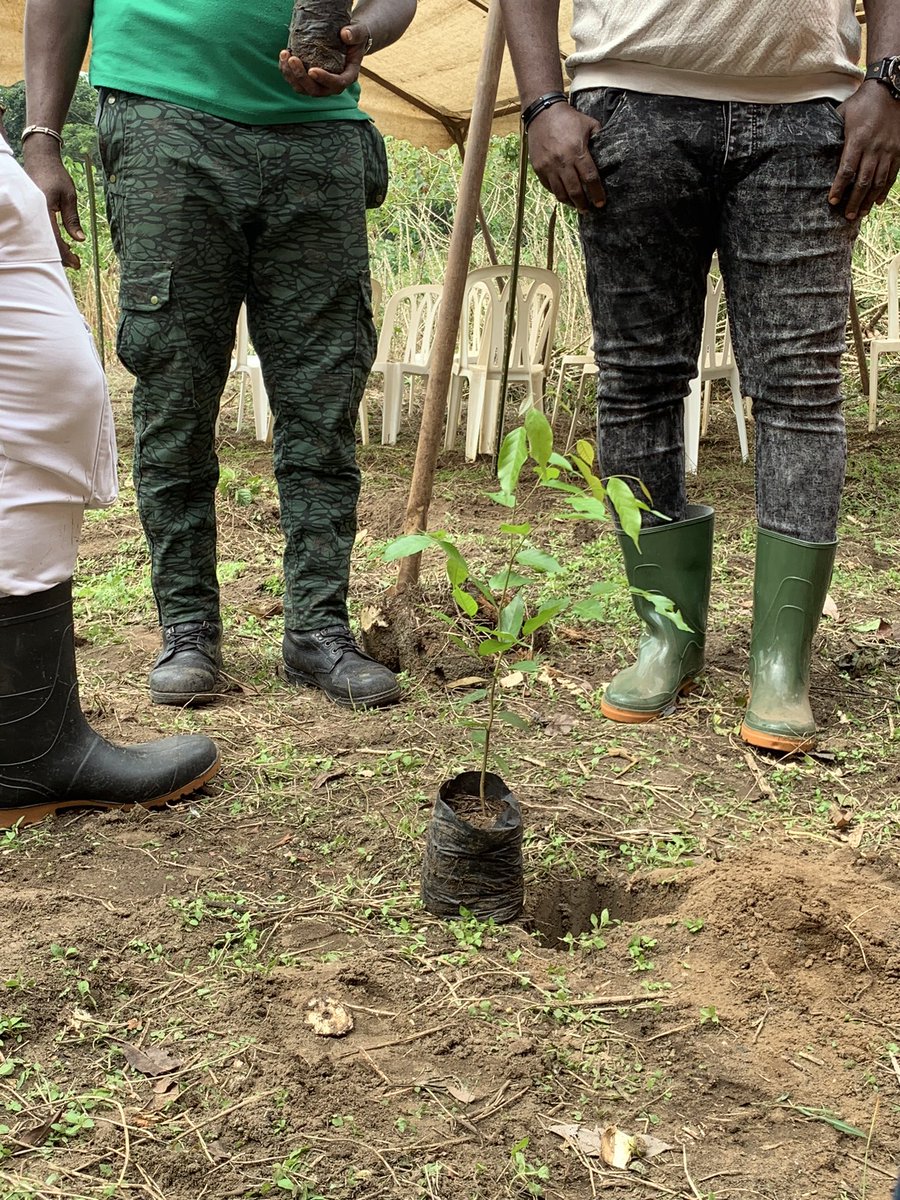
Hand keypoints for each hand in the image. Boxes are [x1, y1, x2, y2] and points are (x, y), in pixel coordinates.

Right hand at [23, 144, 83, 267]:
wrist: (40, 159)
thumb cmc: (56, 175)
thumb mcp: (69, 197)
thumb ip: (72, 219)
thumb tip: (80, 240)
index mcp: (42, 209)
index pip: (53, 239)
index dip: (64, 254)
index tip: (77, 263)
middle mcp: (33, 213)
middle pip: (45, 243)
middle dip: (60, 256)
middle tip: (75, 263)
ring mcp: (30, 213)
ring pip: (41, 239)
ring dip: (55, 249)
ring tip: (71, 255)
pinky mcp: (31, 213)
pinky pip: (40, 231)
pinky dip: (50, 240)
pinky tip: (62, 243)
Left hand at [279, 22, 370, 96]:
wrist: (348, 42)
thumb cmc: (355, 38)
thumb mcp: (359, 33)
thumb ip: (355, 33)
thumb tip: (345, 34)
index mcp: (348, 76)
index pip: (338, 84)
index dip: (325, 79)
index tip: (312, 70)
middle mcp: (333, 85)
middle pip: (316, 91)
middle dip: (302, 77)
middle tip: (293, 59)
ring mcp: (320, 85)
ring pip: (303, 89)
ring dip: (291, 76)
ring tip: (285, 56)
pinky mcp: (310, 81)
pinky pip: (296, 82)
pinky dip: (287, 72)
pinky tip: (283, 56)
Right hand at [526, 103, 604, 212]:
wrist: (542, 112)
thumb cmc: (568, 118)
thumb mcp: (588, 124)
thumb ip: (599, 138)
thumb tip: (607, 152)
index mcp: (577, 151)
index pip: (590, 178)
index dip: (596, 193)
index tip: (601, 203)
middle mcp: (562, 161)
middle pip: (575, 191)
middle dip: (583, 204)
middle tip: (588, 209)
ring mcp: (549, 166)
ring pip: (560, 193)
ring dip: (570, 203)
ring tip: (576, 206)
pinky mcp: (538, 168)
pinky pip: (549, 187)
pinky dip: (557, 193)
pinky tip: (564, 195)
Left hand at [829, 82, 899, 220]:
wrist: (892, 90)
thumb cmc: (863, 102)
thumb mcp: (843, 113)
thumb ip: (832, 130)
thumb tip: (815, 144)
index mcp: (858, 140)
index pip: (847, 170)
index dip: (839, 187)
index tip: (832, 201)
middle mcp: (874, 148)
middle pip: (863, 181)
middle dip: (854, 201)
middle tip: (847, 216)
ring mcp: (888, 150)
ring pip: (879, 181)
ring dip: (869, 200)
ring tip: (861, 213)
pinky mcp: (899, 150)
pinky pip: (893, 175)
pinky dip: (885, 189)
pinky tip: (878, 200)